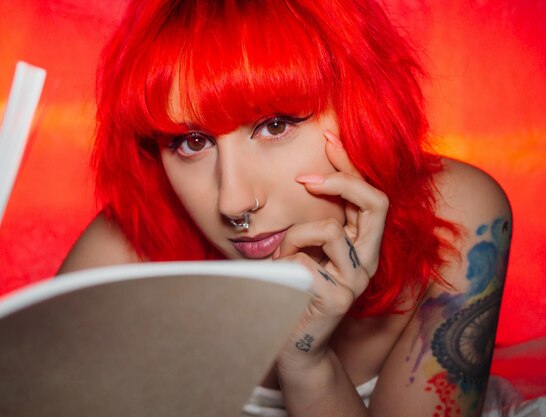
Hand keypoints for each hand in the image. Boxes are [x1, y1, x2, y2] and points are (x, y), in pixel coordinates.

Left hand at [274, 130, 388, 372]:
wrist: (292, 338)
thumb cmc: (294, 286)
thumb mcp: (304, 245)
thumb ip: (313, 218)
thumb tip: (307, 176)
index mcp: (363, 243)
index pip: (370, 194)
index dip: (351, 164)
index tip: (327, 136)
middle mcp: (369, 259)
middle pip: (376, 202)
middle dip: (342, 180)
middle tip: (306, 178)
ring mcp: (358, 280)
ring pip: (330, 230)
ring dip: (296, 236)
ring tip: (283, 257)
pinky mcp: (340, 298)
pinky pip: (305, 261)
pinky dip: (284, 263)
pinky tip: (281, 279)